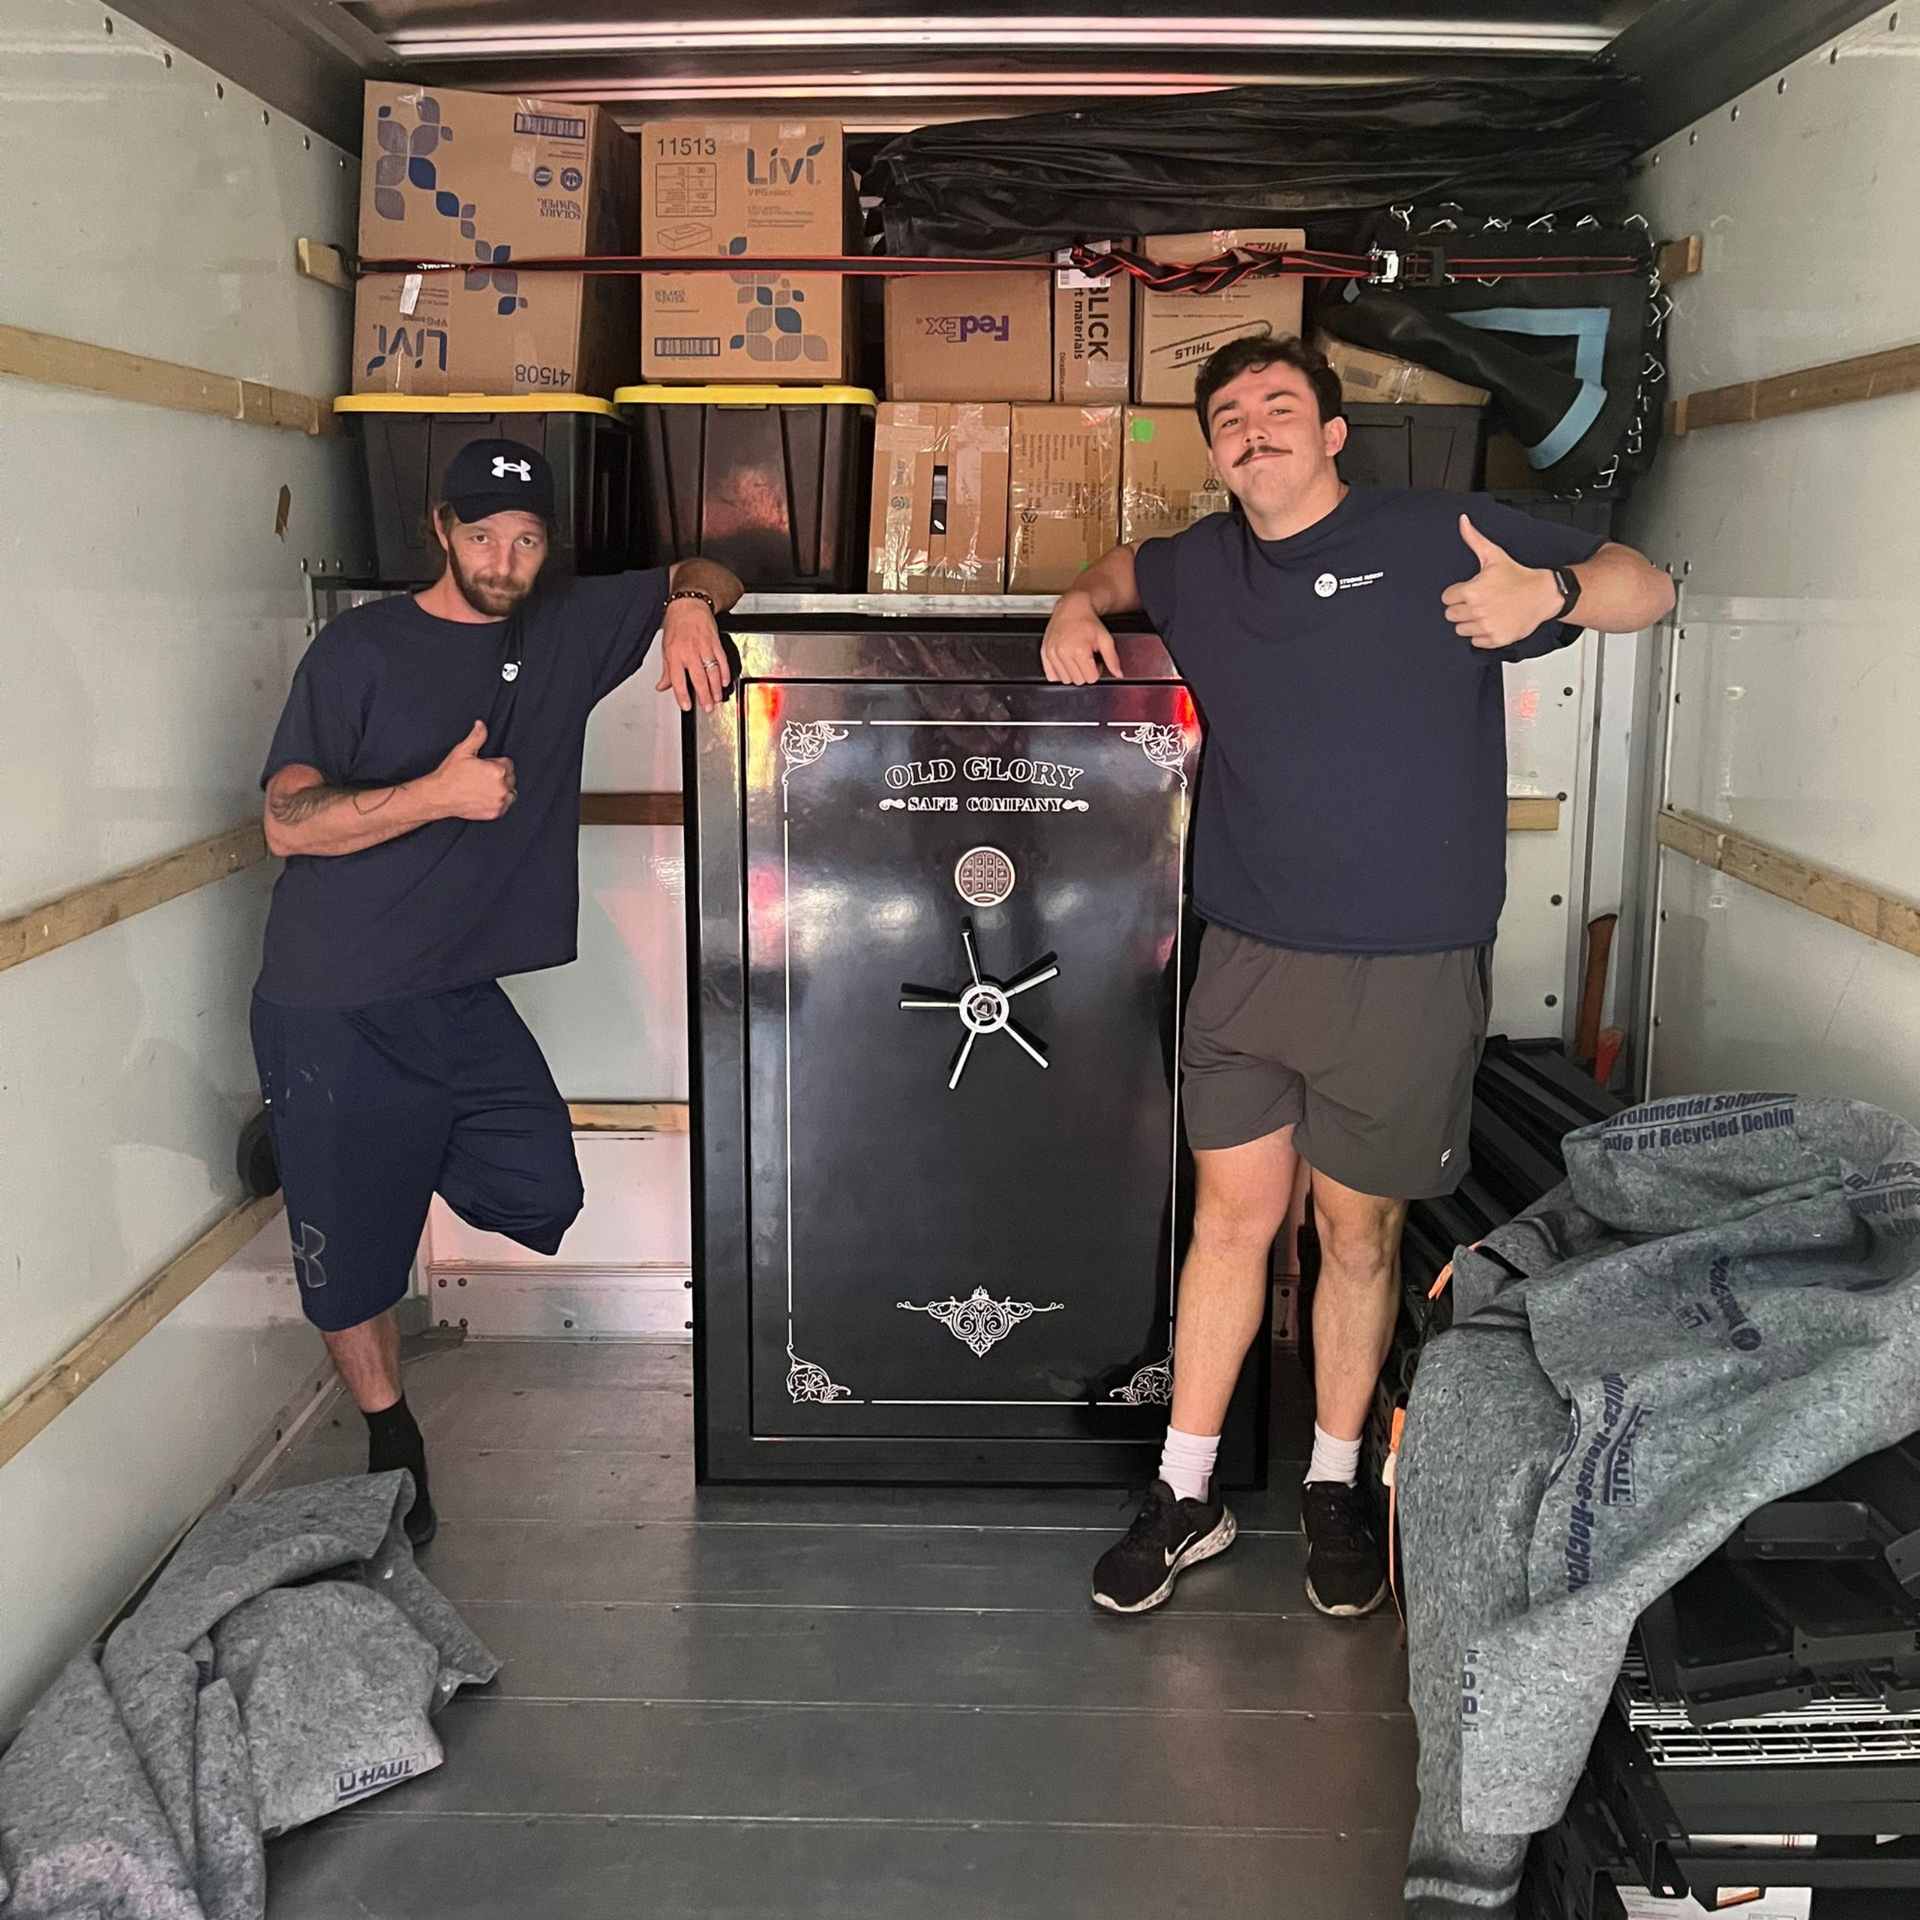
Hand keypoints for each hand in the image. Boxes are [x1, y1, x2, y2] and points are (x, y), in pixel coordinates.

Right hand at [428, 720, 515, 820]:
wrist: (439, 795)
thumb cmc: (450, 774)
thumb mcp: (462, 751)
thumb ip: (477, 737)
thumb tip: (481, 724)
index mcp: (498, 771)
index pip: (508, 764)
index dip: (495, 763)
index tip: (484, 767)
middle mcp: (501, 787)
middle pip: (511, 778)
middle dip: (500, 776)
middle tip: (482, 777)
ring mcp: (499, 802)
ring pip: (510, 792)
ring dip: (502, 789)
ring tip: (484, 787)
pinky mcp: (495, 813)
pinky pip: (505, 805)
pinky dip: (499, 802)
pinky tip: (485, 797)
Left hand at [656, 597, 730, 712]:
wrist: (689, 604)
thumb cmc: (676, 624)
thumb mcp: (665, 648)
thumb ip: (666, 671)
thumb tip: (662, 686)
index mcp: (674, 654)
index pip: (677, 680)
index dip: (682, 695)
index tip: (686, 706)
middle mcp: (689, 651)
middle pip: (698, 678)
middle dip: (704, 695)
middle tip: (707, 707)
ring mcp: (704, 647)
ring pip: (712, 671)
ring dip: (716, 687)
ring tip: (717, 698)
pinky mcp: (715, 642)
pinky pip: (722, 660)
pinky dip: (724, 672)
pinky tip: (724, 682)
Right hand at [1041, 590, 1121, 684]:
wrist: (1072, 608)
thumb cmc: (1088, 621)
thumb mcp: (1105, 639)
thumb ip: (1113, 659)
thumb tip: (1119, 674)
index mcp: (1079, 650)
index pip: (1091, 678)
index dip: (1096, 671)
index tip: (1095, 661)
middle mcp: (1063, 653)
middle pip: (1078, 681)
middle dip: (1085, 672)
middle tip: (1086, 658)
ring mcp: (1052, 654)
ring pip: (1065, 680)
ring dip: (1073, 673)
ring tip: (1076, 658)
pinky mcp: (1044, 653)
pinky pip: (1051, 676)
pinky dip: (1060, 672)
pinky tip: (1066, 662)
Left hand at [1443, 515, 1564, 649]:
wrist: (1543, 594)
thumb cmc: (1518, 576)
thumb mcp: (1494, 555)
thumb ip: (1474, 540)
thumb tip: (1463, 521)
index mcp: (1472, 591)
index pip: (1446, 598)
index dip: (1458, 593)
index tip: (1470, 590)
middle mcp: (1476, 610)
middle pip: (1451, 614)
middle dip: (1462, 607)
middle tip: (1478, 601)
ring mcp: (1485, 626)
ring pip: (1461, 629)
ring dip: (1470, 622)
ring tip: (1486, 611)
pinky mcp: (1494, 639)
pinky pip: (1475, 642)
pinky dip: (1482, 635)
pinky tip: (1492, 622)